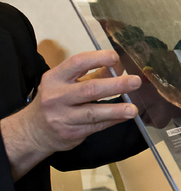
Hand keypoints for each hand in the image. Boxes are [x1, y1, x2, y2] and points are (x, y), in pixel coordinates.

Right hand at [0, 50, 139, 180]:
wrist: (34, 131)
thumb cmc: (55, 101)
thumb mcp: (66, 83)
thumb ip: (91, 75)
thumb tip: (118, 68)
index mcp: (55, 78)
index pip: (77, 63)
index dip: (98, 58)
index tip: (116, 58)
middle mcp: (56, 96)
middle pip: (89, 89)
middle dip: (115, 85)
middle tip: (135, 82)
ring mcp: (63, 116)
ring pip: (93, 112)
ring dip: (116, 110)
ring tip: (133, 109)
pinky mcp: (71, 132)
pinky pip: (96, 126)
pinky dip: (113, 121)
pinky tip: (124, 116)